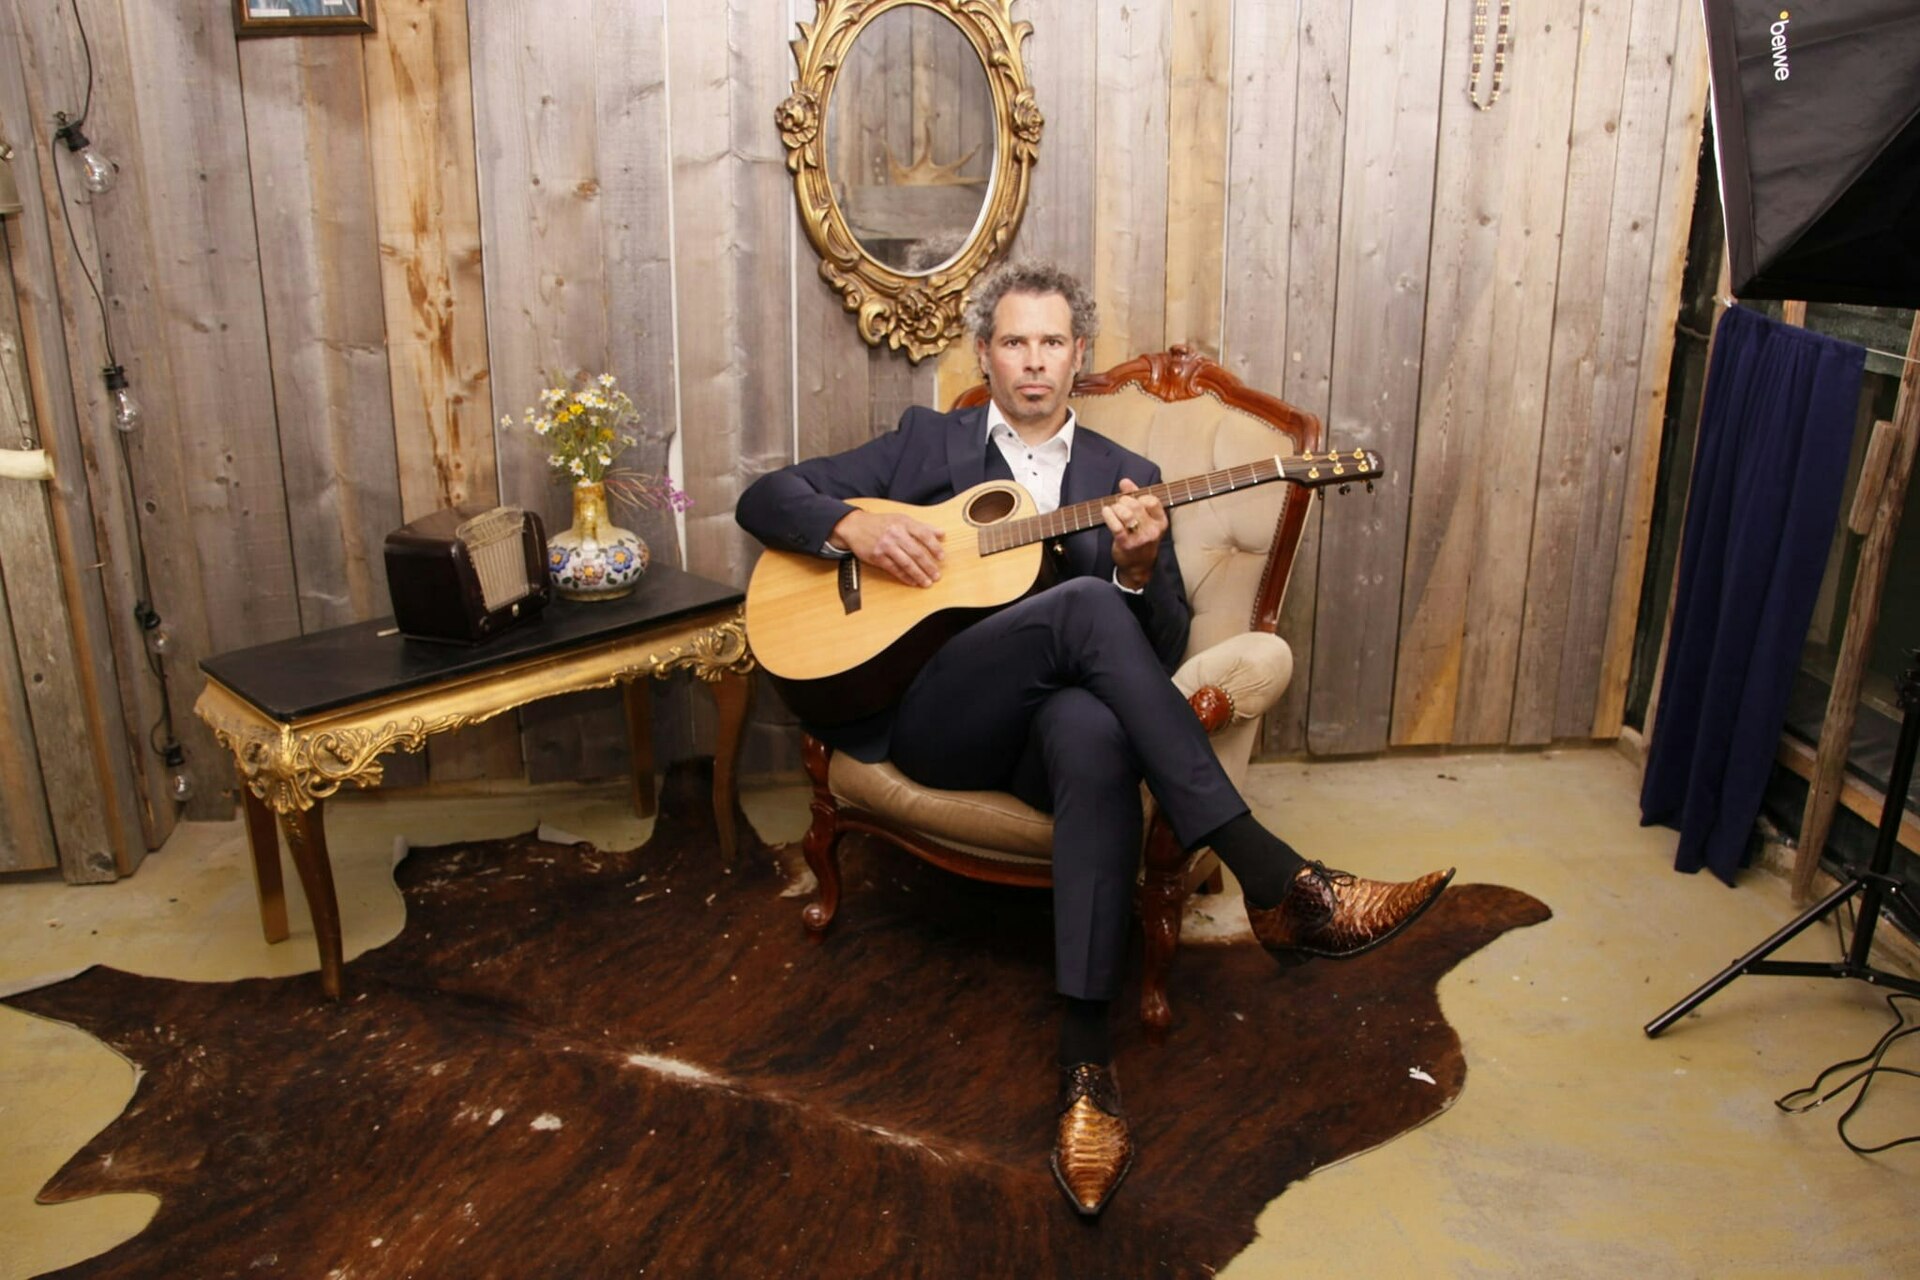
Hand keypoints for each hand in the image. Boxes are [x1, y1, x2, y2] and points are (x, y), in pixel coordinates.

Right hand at [830, 508, 944, 586]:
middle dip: (928, 566)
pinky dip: (905, 577)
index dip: (934, 547)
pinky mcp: (877, 557)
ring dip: (918, 574)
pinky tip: (912, 582)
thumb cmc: (881, 523)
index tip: (942, 557)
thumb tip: (941, 533)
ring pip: (906, 563)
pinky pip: (894, 569)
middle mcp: (895, 534)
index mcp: (903, 523)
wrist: (855, 526)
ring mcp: (885, 546)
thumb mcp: (902, 519)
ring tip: (927, 582)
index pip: (923, 535)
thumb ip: (922, 527)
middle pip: (916, 552)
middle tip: (937, 575)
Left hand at [1102, 478, 1164, 589]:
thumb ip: (1136, 498)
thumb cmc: (1141, 539)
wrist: (1138, 567)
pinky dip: (1108, 515)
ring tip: (1112, 509)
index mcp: (1160, 522)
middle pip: (1137, 505)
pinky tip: (1106, 512)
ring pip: (1126, 514)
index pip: (1152, 501)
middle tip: (1118, 504)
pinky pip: (1116, 526)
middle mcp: (1152, 530)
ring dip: (1116, 507)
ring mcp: (1140, 538)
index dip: (1139, 496)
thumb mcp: (1145, 519)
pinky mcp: (1126, 544)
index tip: (1131, 498)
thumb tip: (1125, 482)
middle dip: (1124, 500)